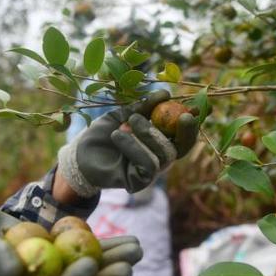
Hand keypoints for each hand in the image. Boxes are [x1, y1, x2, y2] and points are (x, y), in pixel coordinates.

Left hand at [57, 90, 197, 196]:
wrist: (81, 151)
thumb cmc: (104, 132)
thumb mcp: (123, 114)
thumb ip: (144, 106)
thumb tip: (166, 94)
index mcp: (159, 140)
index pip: (183, 135)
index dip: (192, 124)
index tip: (195, 109)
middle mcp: (159, 157)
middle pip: (182, 147)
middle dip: (183, 130)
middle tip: (182, 115)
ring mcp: (150, 171)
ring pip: (164, 154)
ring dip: (148, 133)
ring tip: (128, 122)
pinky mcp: (138, 182)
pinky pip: (147, 165)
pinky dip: (134, 146)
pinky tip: (118, 135)